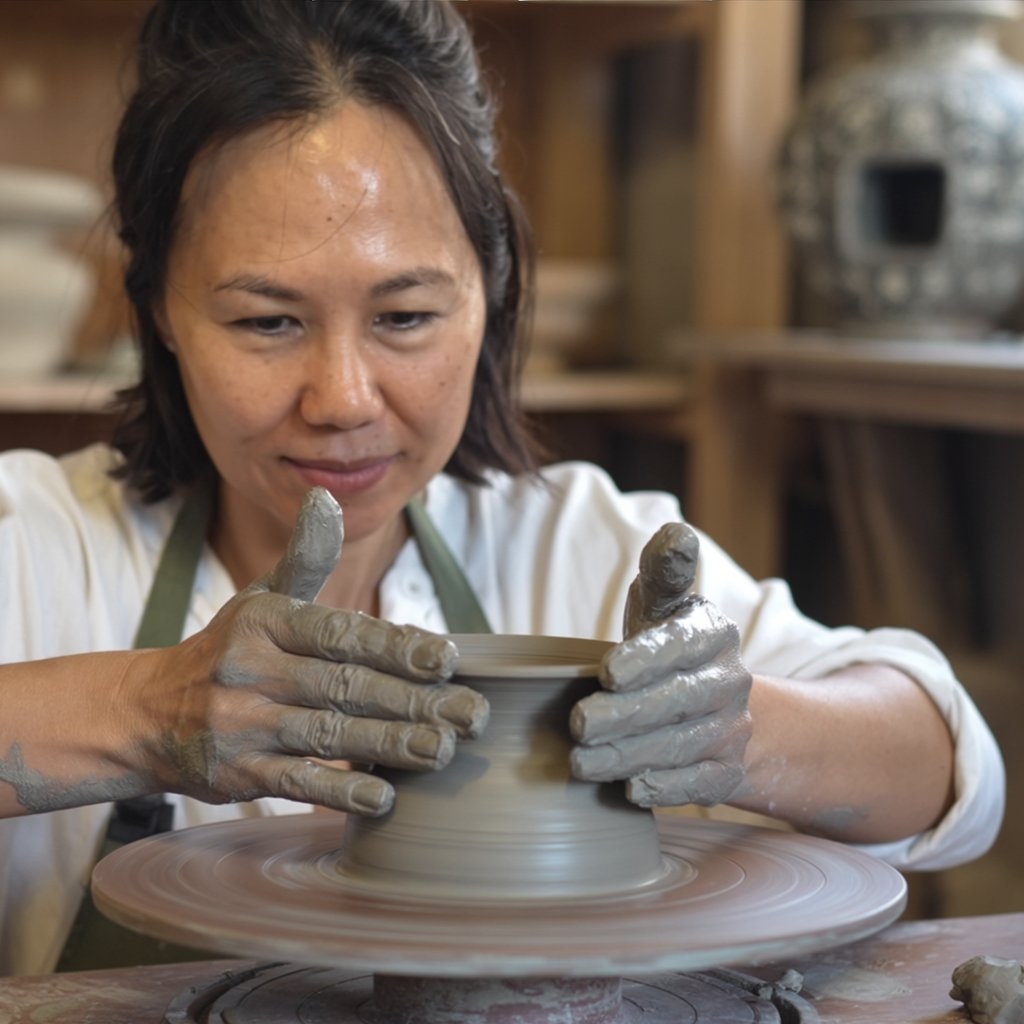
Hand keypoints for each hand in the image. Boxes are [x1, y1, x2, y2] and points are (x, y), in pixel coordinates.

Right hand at [136, 487, 488, 815]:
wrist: (143, 714)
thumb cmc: (226, 649)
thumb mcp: (259, 600)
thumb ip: (304, 559)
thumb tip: (326, 497)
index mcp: (264, 621)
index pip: (340, 633)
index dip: (396, 646)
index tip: (448, 659)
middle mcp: (250, 669)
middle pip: (345, 685)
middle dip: (414, 701)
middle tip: (471, 714)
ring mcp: (240, 724)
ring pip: (328, 733)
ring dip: (391, 744)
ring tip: (444, 749)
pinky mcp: (235, 775)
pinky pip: (294, 782)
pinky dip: (340, 791)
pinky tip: (384, 798)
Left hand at [569, 522, 751, 807]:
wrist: (718, 705)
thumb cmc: (668, 643)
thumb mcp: (665, 604)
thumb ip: (664, 571)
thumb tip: (676, 532)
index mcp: (712, 633)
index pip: (679, 645)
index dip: (645, 659)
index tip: (606, 671)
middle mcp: (730, 682)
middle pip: (676, 702)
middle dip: (625, 716)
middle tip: (579, 724)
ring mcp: (733, 731)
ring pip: (681, 747)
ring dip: (629, 757)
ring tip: (581, 762)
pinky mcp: (727, 773)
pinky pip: (699, 786)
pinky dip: (665, 788)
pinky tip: (630, 789)